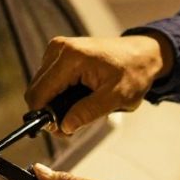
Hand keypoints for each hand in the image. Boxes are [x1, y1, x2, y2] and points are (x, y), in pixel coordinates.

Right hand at [25, 34, 173, 133]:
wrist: (143, 53)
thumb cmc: (133, 72)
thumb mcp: (116, 97)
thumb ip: (88, 112)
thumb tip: (64, 126)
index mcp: (70, 58)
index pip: (38, 94)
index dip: (45, 117)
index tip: (61, 130)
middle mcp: (58, 49)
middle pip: (37, 91)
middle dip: (51, 111)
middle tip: (74, 124)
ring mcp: (58, 49)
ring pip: (42, 87)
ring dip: (56, 103)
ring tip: (81, 109)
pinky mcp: (60, 53)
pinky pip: (50, 80)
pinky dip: (60, 92)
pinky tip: (79, 97)